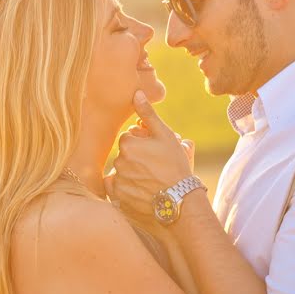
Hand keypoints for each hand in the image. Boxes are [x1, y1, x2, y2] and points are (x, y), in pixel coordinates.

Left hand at [111, 91, 194, 220]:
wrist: (179, 200)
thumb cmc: (175, 165)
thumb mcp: (165, 135)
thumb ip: (148, 114)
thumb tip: (136, 93)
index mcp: (128, 143)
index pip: (128, 138)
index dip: (142, 144)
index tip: (155, 152)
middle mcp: (119, 161)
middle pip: (124, 155)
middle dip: (136, 158)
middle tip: (155, 167)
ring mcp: (118, 180)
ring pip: (121, 170)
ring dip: (131, 172)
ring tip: (150, 180)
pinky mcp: (118, 197)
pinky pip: (115, 188)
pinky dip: (124, 187)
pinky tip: (139, 189)